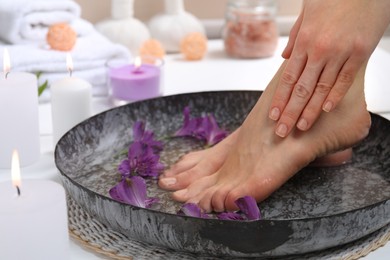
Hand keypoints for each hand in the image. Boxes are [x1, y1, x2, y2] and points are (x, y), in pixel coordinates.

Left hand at [269, 0, 389, 136]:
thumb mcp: (307, 14)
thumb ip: (295, 37)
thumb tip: (285, 58)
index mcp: (304, 41)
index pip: (288, 78)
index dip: (280, 99)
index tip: (273, 115)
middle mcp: (319, 50)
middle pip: (301, 88)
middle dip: (290, 112)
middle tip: (282, 131)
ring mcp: (340, 53)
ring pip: (322, 88)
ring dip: (310, 110)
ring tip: (302, 127)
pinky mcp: (359, 53)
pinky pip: (345, 79)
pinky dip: (335, 96)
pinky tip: (325, 110)